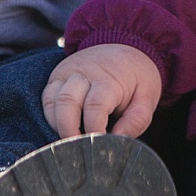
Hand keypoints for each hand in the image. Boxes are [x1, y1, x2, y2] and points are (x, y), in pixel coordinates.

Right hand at [43, 43, 161, 138]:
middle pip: (67, 103)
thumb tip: (117, 140)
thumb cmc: (136, 76)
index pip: (94, 106)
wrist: (126, 43)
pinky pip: (47, 98)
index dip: (94, 131)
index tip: (99, 147)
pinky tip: (63, 129)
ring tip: (72, 143)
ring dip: (58, 126)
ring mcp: (67, 72)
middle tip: (80, 151)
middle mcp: (83, 72)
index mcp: (107, 78)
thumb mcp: (148, 97)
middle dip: (70, 131)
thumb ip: (136, 121)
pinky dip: (51, 117)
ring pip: (53, 101)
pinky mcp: (57, 76)